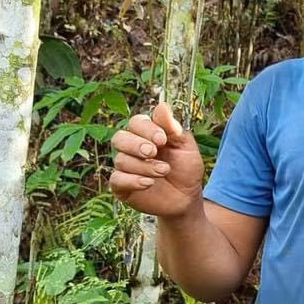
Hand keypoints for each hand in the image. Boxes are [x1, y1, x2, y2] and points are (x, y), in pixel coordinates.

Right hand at [109, 102, 204, 218]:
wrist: (187, 198)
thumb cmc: (186, 169)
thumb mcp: (186, 147)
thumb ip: (174, 128)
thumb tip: (162, 106)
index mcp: (146, 135)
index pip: (136, 123)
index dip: (147, 129)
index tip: (162, 139)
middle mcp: (132, 148)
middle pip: (119, 138)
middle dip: (136, 145)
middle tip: (153, 152)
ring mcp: (125, 167)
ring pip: (121, 160)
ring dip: (144, 166)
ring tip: (163, 171)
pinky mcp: (121, 186)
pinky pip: (116, 179)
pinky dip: (132, 180)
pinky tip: (148, 183)